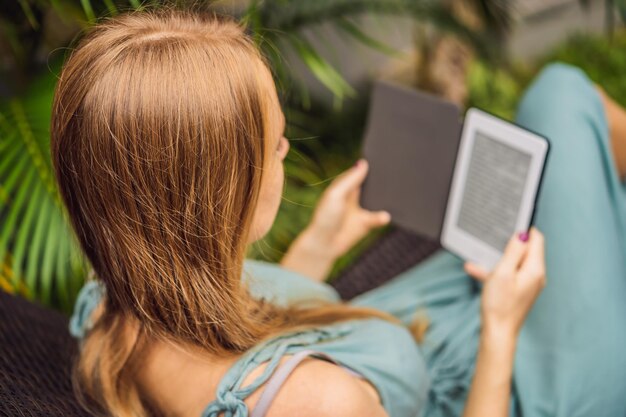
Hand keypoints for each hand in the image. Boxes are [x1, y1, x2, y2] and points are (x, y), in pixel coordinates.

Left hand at [280, 159, 390, 280]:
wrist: (324, 243)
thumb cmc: (325, 217)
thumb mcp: (336, 195)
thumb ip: (350, 180)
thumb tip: (363, 163)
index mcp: (345, 186)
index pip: (360, 171)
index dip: (370, 165)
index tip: (384, 157)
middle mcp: (354, 196)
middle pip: (372, 184)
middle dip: (382, 180)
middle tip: (396, 173)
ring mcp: (361, 209)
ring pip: (379, 200)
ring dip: (386, 198)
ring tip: (397, 192)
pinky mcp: (367, 223)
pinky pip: (379, 218)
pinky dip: (383, 216)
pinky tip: (385, 216)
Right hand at [464, 228, 545, 340]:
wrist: (498, 333)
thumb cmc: (499, 304)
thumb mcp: (503, 273)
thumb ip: (514, 251)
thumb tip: (522, 234)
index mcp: (535, 269)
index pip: (536, 239)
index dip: (524, 229)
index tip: (509, 222)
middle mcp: (535, 275)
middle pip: (526, 250)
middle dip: (509, 242)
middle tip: (493, 235)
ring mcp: (528, 284)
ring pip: (514, 262)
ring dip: (497, 257)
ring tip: (479, 254)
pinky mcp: (519, 291)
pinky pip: (508, 274)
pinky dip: (494, 270)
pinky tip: (474, 269)